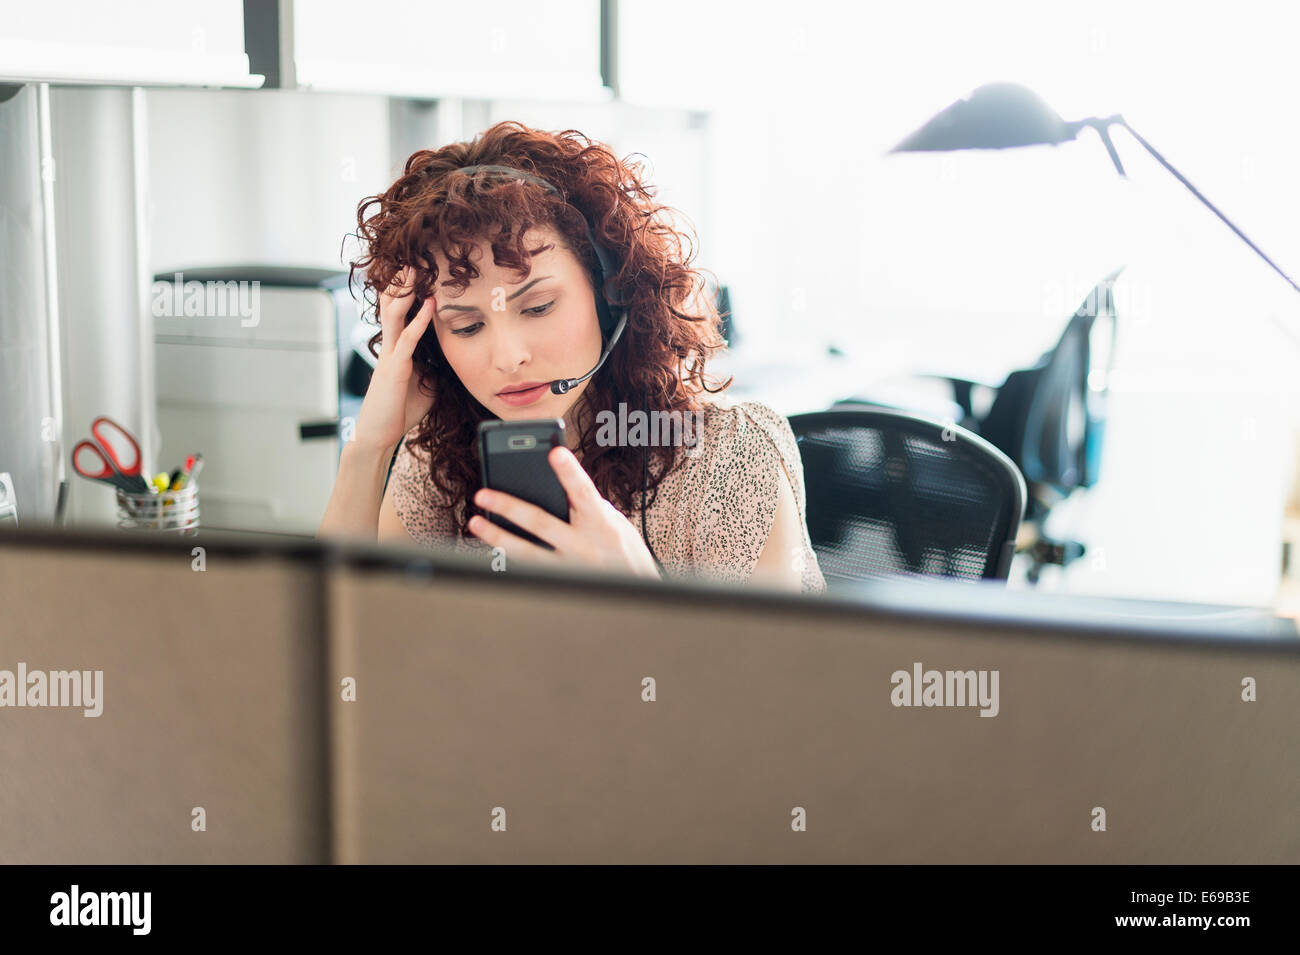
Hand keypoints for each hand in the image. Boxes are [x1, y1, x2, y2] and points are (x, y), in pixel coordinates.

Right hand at [351, 266, 436, 452]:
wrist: (379, 435)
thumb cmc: (400, 411)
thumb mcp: (425, 386)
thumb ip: (435, 369)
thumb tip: (452, 361)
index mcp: (397, 350)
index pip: (401, 314)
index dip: (407, 294)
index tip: (418, 274)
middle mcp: (391, 347)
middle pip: (392, 306)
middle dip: (400, 283)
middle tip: (411, 259)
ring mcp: (391, 356)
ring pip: (394, 316)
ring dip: (404, 292)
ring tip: (413, 269)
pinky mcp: (395, 369)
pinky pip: (408, 339)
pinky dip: (419, 320)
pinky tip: (429, 304)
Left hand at [467, 446, 660, 579]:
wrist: (636, 590)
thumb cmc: (624, 551)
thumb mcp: (615, 523)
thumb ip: (588, 506)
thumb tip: (555, 488)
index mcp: (601, 525)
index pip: (585, 493)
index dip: (570, 472)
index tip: (555, 452)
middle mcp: (584, 547)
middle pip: (542, 522)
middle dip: (509, 507)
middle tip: (483, 494)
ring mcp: (569, 568)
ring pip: (527, 552)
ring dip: (497, 536)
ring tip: (476, 522)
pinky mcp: (559, 583)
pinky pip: (528, 569)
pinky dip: (507, 558)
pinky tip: (490, 546)